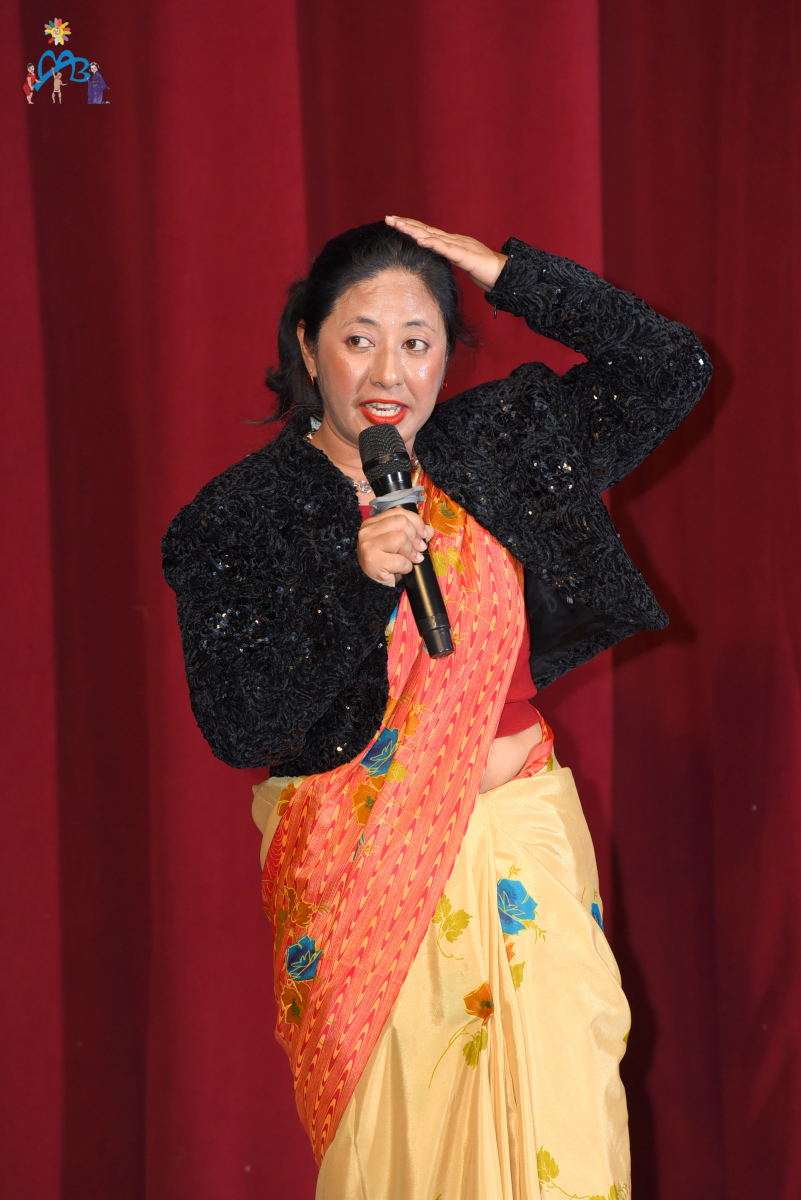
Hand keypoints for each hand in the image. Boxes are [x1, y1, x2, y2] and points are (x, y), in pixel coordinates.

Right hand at [357, 508, 433, 586]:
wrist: (373, 586)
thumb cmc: (386, 563)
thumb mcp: (397, 544)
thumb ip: (411, 533)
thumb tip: (429, 530)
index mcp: (372, 523)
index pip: (398, 513)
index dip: (416, 522)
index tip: (425, 533)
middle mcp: (367, 531)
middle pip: (401, 522)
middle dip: (415, 537)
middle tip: (420, 549)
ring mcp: (368, 546)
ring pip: (401, 538)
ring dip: (411, 552)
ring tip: (411, 560)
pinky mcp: (373, 561)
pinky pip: (400, 560)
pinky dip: (407, 567)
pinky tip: (402, 570)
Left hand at [385, 216, 506, 291]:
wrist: (503, 273)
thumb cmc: (483, 270)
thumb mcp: (460, 262)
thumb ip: (448, 257)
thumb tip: (435, 257)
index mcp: (449, 242)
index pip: (425, 231)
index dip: (409, 226)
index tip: (394, 222)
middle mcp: (452, 239)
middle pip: (425, 229)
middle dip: (406, 224)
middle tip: (388, 218)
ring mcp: (458, 246)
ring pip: (432, 235)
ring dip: (415, 230)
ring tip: (399, 226)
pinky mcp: (465, 255)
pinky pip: (446, 249)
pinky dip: (433, 243)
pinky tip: (421, 240)